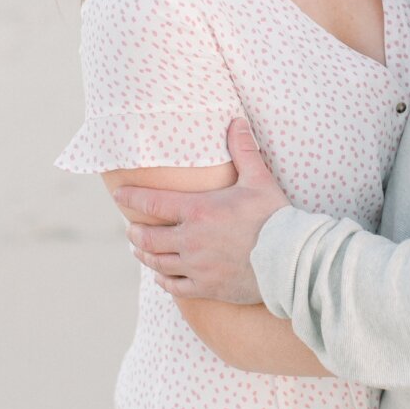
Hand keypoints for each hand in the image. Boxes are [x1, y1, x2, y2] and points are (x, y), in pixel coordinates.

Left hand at [118, 119, 288, 302]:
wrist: (291, 260)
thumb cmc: (275, 218)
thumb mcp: (259, 180)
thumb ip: (243, 150)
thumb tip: (237, 121)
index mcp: (199, 211)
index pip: (152, 202)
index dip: (131, 197)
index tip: (118, 194)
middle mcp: (191, 240)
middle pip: (148, 237)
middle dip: (135, 231)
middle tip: (130, 227)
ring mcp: (197, 267)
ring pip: (157, 262)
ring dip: (144, 254)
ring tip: (139, 248)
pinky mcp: (206, 288)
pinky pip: (174, 286)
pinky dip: (163, 279)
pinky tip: (160, 275)